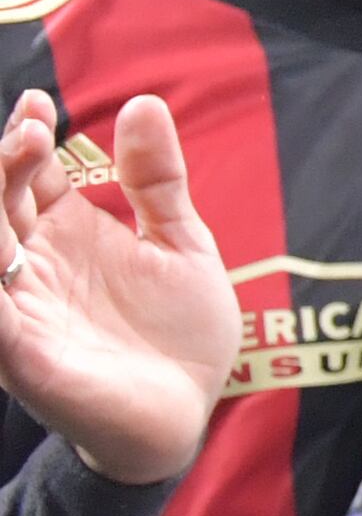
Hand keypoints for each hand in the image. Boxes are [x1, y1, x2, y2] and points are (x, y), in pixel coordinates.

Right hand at [0, 90, 237, 484]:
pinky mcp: (18, 355)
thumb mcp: (179, 242)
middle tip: (32, 136)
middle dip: (2, 166)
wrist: (188, 413)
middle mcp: (28, 266)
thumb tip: (143, 102)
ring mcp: (18, 309)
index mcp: (62, 233)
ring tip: (10, 169)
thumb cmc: (180, 332)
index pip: (23, 174)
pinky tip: (1, 251)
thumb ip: (156, 179)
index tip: (41, 106)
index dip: (23, 137)